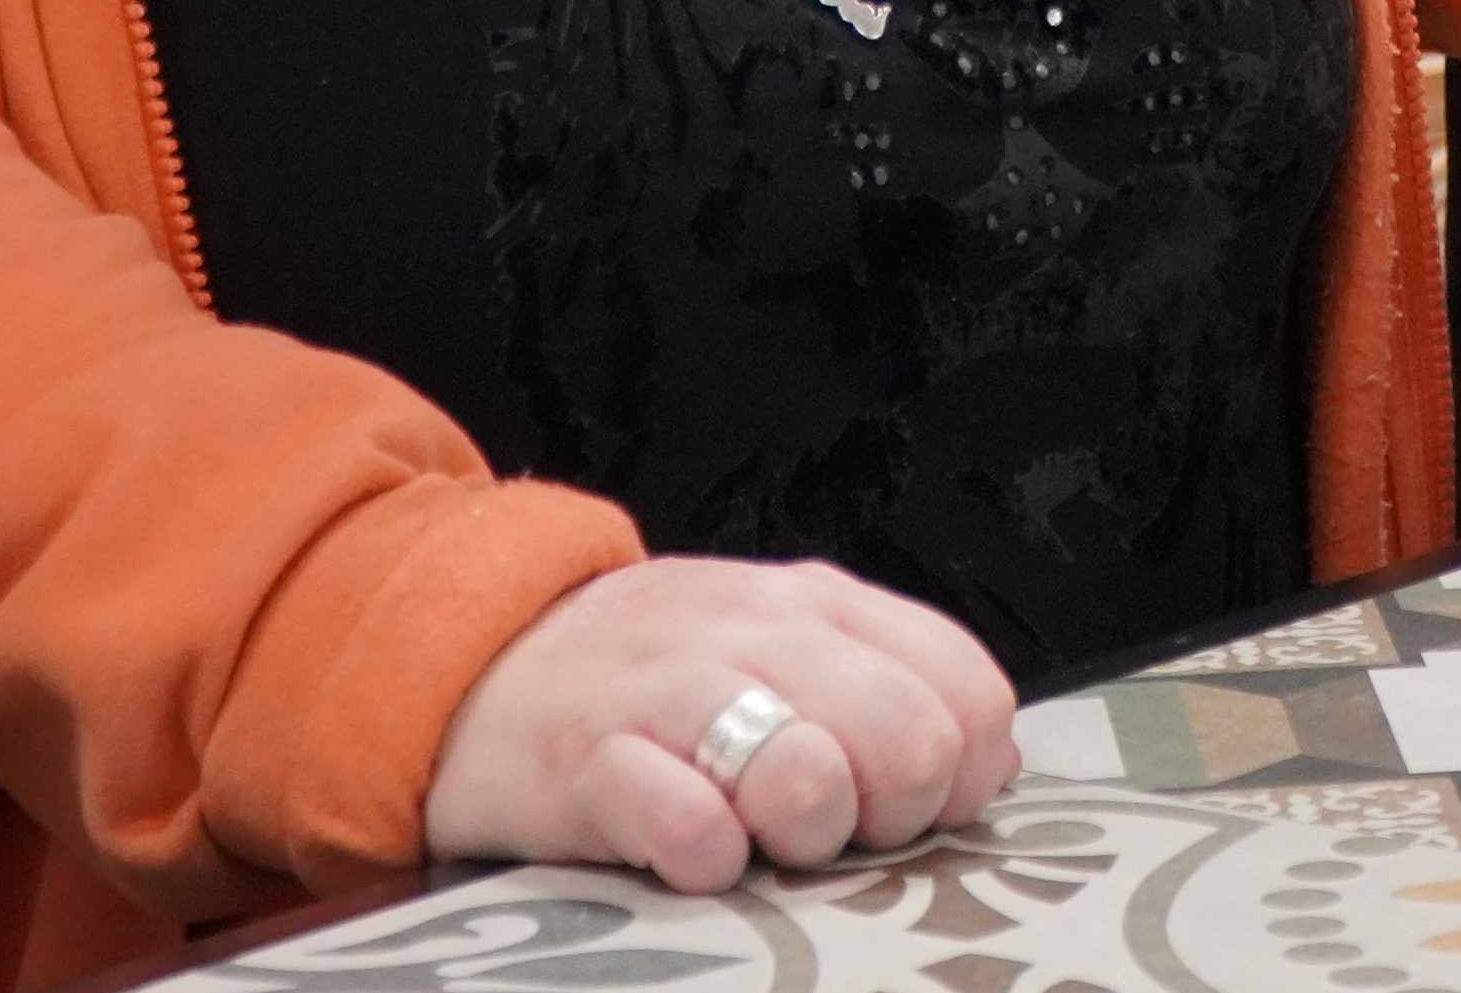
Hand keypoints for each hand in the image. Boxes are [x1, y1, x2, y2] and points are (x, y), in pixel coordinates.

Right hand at [423, 557, 1021, 890]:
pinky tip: (688, 848)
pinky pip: (689, 829)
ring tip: (754, 831)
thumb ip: (885, 686)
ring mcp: (672, 691)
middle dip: (886, 814)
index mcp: (820, 605)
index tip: (908, 804)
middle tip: (826, 827)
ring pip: (809, 777)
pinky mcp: (590, 762)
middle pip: (906, 744)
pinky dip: (702, 856)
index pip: (965, 692)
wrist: (474, 660)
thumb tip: (987, 762)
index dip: (957, 772)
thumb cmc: (647, 676)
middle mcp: (758, 632)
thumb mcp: (779, 648)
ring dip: (798, 834)